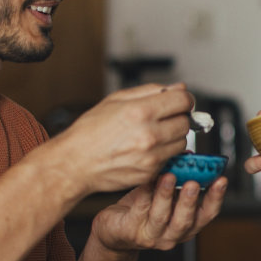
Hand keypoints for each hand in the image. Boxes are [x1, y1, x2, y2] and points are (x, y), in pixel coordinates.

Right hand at [51, 83, 195, 196]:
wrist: (75, 163)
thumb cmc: (90, 131)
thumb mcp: (116, 99)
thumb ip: (151, 91)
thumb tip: (178, 88)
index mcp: (141, 111)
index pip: (184, 101)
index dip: (183, 99)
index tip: (179, 101)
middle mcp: (149, 135)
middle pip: (185, 122)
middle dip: (177, 117)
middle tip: (162, 118)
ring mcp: (151, 156)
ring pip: (181, 142)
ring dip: (172, 136)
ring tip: (151, 134)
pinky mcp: (150, 172)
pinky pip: (170, 158)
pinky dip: (163, 153)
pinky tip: (145, 149)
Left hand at [92, 172, 227, 252]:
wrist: (114, 230)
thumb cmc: (142, 209)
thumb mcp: (164, 194)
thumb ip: (178, 179)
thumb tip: (188, 156)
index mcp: (187, 225)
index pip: (207, 214)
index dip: (216, 198)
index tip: (221, 180)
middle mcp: (172, 234)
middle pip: (186, 220)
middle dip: (191, 200)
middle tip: (194, 182)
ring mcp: (152, 235)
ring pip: (162, 216)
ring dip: (166, 195)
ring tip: (169, 176)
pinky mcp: (131, 231)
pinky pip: (140, 210)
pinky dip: (144, 194)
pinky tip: (146, 180)